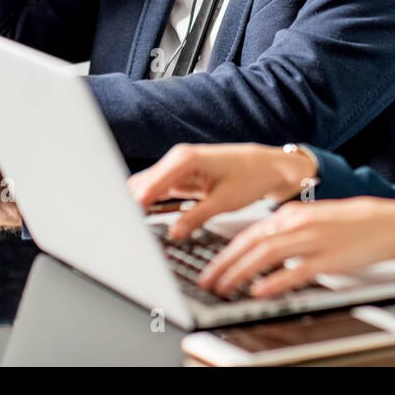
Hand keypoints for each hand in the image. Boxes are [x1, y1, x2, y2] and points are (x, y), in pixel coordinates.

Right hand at [127, 143, 317, 241]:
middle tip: (129, 236)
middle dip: (132, 208)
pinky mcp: (181, 178)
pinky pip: (158, 192)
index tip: (127, 227)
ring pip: (146, 189)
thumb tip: (173, 234)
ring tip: (135, 232)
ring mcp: (177, 168)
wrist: (267, 166)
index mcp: (184, 159)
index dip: (133, 207)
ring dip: (140, 208)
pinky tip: (150, 223)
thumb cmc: (251, 176)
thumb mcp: (224, 201)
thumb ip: (196, 217)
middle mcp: (176, 159)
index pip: (147, 185)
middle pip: (140, 186)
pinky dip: (152, 206)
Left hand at [196, 197, 394, 298]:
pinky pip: (297, 271)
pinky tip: (260, 291)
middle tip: (206, 282)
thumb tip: (258, 250)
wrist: (386, 222)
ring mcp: (312, 240)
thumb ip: (285, 233)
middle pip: (251, 243)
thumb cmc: (349, 224)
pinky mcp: (329, 259)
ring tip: (223, 288)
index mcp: (290, 214)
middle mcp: (297, 224)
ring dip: (240, 272)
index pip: (248, 234)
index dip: (224, 253)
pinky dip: (275, 281)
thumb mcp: (311, 221)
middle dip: (224, 264)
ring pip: (267, 255)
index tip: (208, 268)